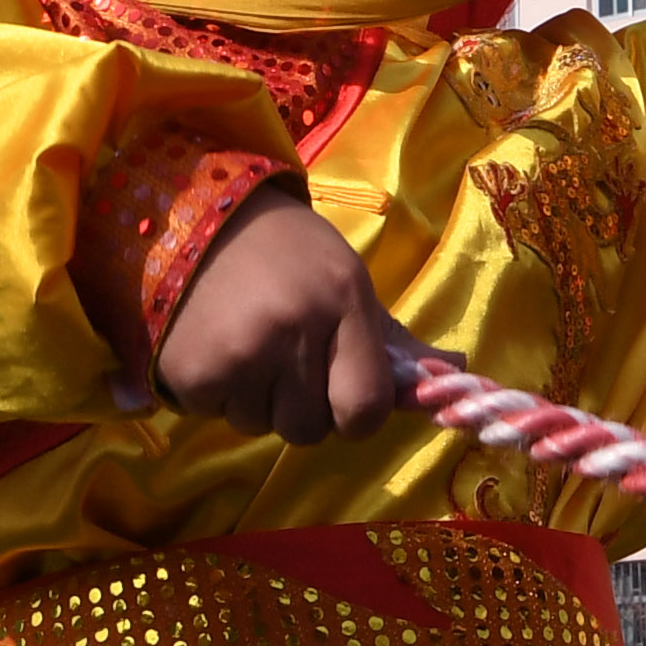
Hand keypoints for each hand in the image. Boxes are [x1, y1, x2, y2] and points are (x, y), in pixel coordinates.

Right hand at [156, 187, 412, 443]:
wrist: (202, 217)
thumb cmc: (290, 253)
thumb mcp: (348, 282)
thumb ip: (396, 340)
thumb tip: (454, 373)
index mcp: (343, 304)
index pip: (365, 409)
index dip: (357, 414)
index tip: (343, 395)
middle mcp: (293, 331)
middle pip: (310, 429)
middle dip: (303, 407)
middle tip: (286, 360)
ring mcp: (238, 354)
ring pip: (260, 426)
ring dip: (257, 401)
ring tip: (247, 347)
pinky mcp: (191, 372)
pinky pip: (215, 415)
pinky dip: (216, 394)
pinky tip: (216, 347)